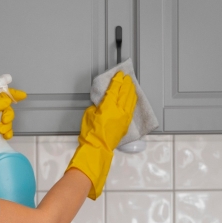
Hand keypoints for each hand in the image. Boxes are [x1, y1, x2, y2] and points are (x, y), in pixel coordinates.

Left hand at [0, 88, 27, 182]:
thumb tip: (7, 100)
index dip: (11, 94)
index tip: (22, 96)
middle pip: (6, 108)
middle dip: (8, 114)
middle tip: (4, 121)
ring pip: (8, 120)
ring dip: (7, 125)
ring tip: (1, 132)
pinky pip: (8, 131)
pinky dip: (8, 133)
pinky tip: (5, 137)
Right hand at [66, 72, 136, 198]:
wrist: (97, 148)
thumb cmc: (90, 133)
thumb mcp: (89, 114)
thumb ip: (98, 106)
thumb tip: (103, 102)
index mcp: (108, 106)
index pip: (114, 89)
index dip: (117, 80)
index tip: (119, 74)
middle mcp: (118, 110)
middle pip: (125, 92)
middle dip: (126, 83)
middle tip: (126, 77)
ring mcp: (124, 117)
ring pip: (130, 100)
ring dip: (131, 91)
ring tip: (131, 85)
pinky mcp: (126, 123)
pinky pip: (131, 108)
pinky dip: (132, 100)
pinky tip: (133, 97)